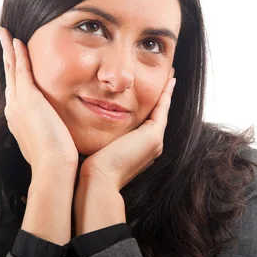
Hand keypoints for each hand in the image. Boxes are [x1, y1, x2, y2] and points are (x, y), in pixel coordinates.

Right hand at [0, 26, 78, 174]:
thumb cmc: (56, 164)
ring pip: (11, 69)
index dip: (14, 75)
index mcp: (19, 121)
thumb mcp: (51, 146)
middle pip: (9, 76)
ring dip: (9, 50)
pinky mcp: (28, 98)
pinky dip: (18, 54)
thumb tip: (63, 137)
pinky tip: (18, 40)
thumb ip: (53, 136)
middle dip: (7, 57)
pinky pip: (21, 69)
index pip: (16, 92)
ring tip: (5, 33)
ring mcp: (18, 103)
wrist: (53, 168)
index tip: (13, 63)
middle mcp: (14, 110)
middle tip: (3, 39)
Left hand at [79, 67, 175, 190]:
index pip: (147, 122)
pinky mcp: (153, 136)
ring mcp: (154, 142)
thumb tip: (86, 121)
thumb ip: (101, 134)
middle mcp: (151, 146)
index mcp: (139, 150)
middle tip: (167, 78)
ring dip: (166, 93)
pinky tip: (169, 81)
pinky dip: (166, 95)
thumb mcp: (99, 146)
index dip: (150, 105)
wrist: (98, 180)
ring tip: (170, 76)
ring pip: (162, 111)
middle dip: (162, 97)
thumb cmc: (91, 167)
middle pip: (158, 115)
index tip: (150, 89)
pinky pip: (162, 109)